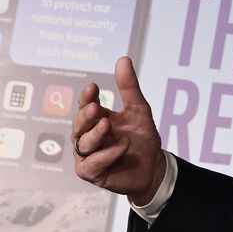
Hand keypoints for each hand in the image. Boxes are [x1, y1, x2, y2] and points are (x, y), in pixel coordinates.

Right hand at [71, 56, 165, 205]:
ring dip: (95, 134)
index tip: (93, 88)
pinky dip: (106, 155)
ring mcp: (87, 155)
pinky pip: (92, 163)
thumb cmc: (142, 138)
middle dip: (85, 116)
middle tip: (95, 108)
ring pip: (83, 143)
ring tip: (108, 125)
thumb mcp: (139, 110)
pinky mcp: (90, 172)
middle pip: (78, 124)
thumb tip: (123, 59)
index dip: (86, 97)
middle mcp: (87, 135)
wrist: (154, 167)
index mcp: (95, 119)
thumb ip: (129, 87)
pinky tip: (121, 146)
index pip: (84, 105)